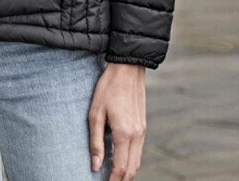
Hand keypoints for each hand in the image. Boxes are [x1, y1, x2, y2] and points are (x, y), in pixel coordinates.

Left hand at [88, 62, 146, 180]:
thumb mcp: (95, 113)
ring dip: (127, 172)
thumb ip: (96, 142)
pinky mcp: (143, 125)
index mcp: (124, 134)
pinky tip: (121, 159)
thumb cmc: (108, 88)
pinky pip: (139, 150)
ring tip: (113, 176)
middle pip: (132, 169)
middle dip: (121, 180)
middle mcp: (137, 135)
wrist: (127, 69)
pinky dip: (131, 160)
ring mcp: (142, 130)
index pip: (121, 168)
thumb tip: (96, 166)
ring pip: (137, 161)